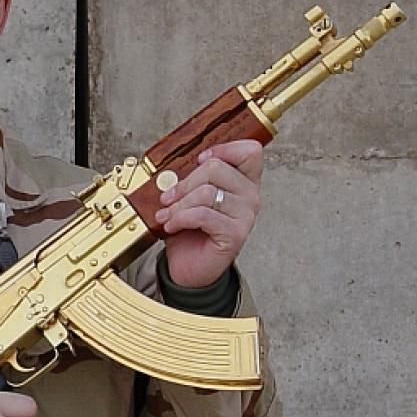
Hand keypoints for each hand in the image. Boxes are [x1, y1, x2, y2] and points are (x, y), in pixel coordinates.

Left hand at [153, 139, 263, 287]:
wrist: (189, 267)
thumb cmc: (191, 232)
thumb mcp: (190, 198)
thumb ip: (192, 179)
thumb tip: (174, 168)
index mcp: (244, 183)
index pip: (250, 151)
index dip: (223, 149)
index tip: (199, 161)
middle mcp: (250, 196)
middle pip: (216, 168)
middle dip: (184, 183)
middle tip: (168, 199)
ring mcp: (246, 215)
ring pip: (206, 192)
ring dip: (178, 204)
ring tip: (166, 215)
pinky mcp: (235, 234)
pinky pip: (203, 214)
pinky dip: (181, 218)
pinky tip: (171, 226)